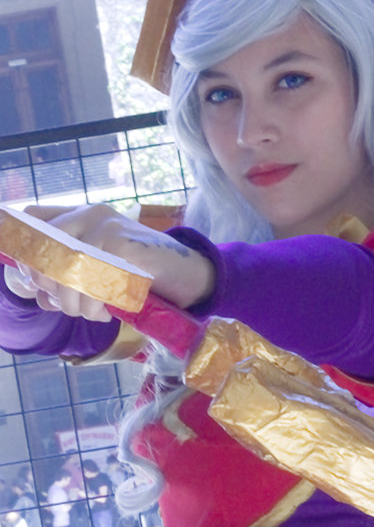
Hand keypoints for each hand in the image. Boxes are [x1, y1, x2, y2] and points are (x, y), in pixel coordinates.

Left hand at [4, 203, 215, 321]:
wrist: (192, 274)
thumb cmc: (146, 273)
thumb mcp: (103, 268)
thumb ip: (70, 275)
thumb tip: (38, 295)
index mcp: (83, 214)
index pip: (34, 220)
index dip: (28, 253)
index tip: (38, 282)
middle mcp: (91, 213)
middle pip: (46, 251)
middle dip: (52, 288)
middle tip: (70, 307)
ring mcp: (107, 226)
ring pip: (66, 269)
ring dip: (75, 302)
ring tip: (93, 313)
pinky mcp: (121, 243)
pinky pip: (90, 278)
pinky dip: (94, 302)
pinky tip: (107, 310)